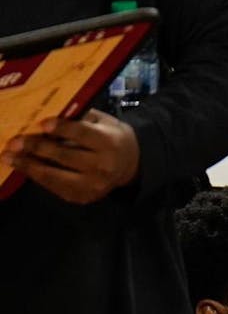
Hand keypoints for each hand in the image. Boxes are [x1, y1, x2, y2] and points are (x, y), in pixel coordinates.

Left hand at [2, 110, 139, 203]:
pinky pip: (54, 187)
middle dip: (37, 148)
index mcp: (109, 143)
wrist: (129, 165)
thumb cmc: (110, 137)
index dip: (61, 129)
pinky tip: (22, 167)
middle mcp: (103, 166)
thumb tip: (48, 117)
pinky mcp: (82, 197)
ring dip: (28, 165)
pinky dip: (36, 176)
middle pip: (65, 155)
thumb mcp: (103, 122)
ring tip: (9, 157)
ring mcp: (92, 185)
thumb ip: (80, 119)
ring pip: (55, 175)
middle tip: (15, 142)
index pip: (82, 134)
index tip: (42, 124)